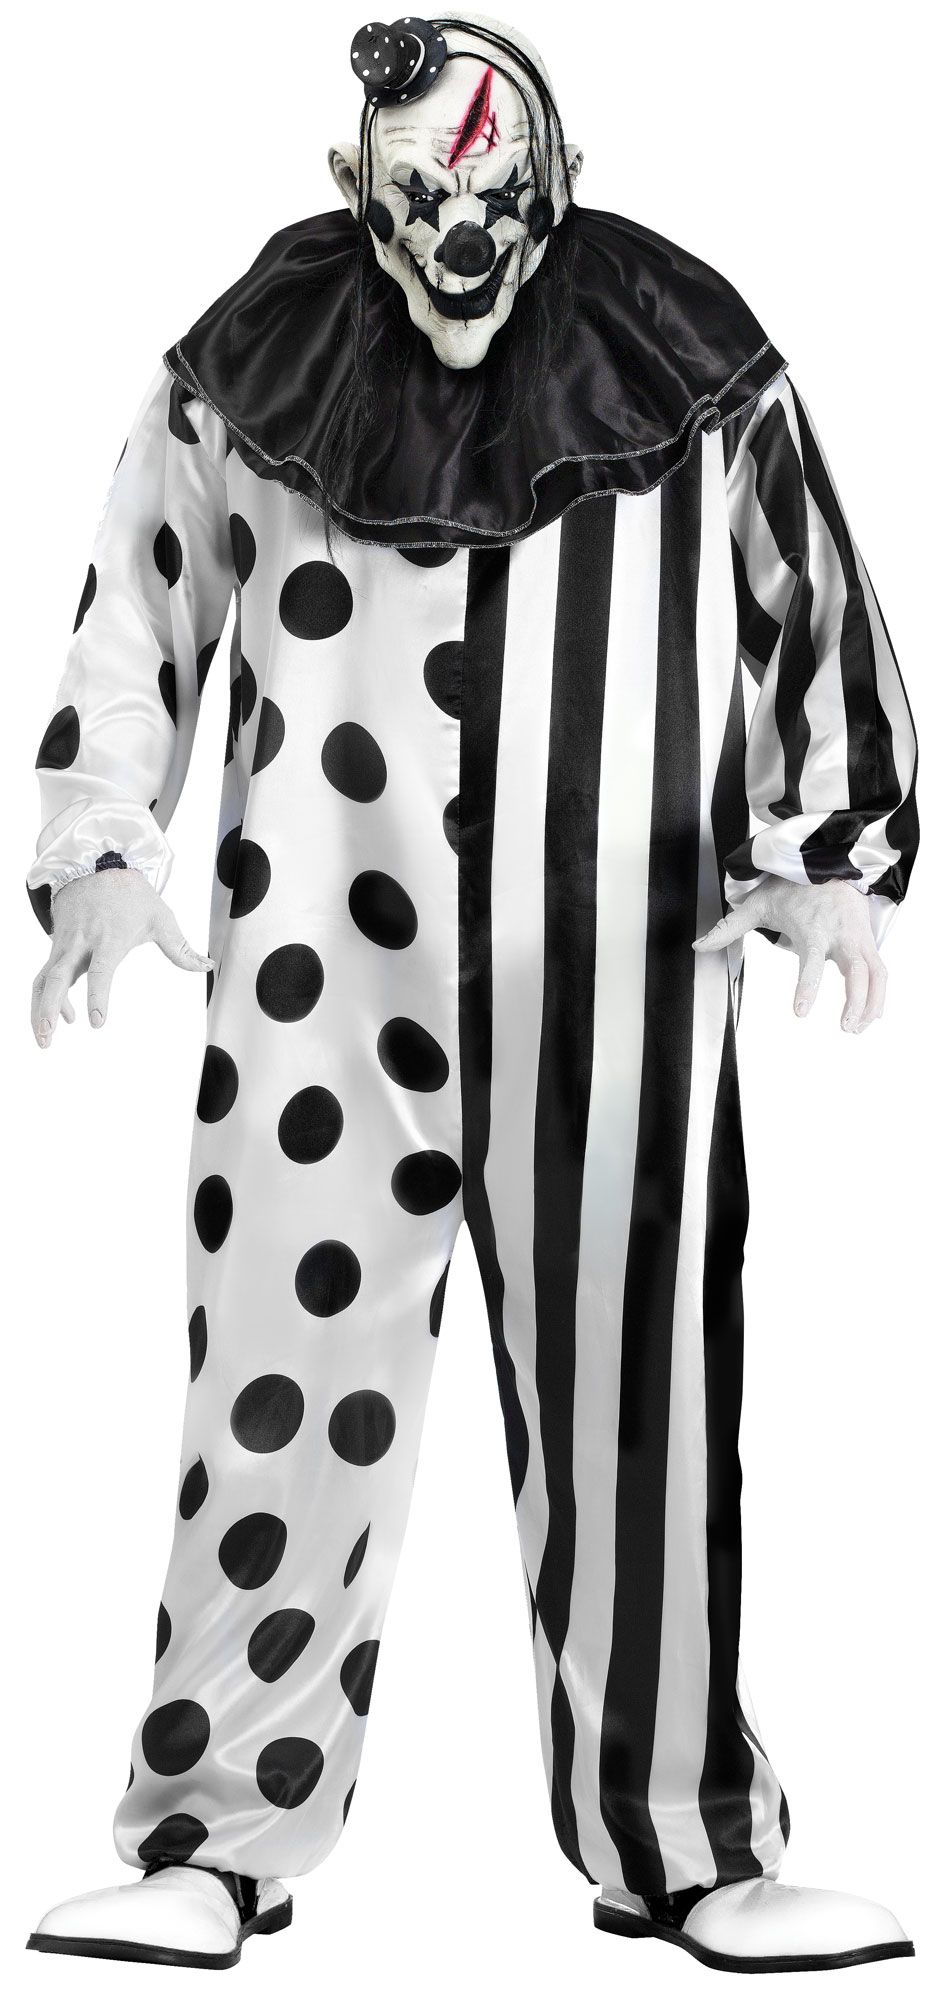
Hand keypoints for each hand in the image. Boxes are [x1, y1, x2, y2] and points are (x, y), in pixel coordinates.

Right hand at [32, 869, 211, 1048]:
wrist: (95, 867)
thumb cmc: (131, 895)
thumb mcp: (161, 917)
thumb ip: (181, 949)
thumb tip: (207, 966)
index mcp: (109, 939)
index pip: (100, 972)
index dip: (97, 997)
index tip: (97, 1021)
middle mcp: (81, 943)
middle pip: (57, 979)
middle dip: (48, 1009)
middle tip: (47, 1037)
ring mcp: (64, 946)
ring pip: (43, 980)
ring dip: (39, 1010)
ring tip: (43, 1038)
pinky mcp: (55, 947)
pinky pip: (44, 976)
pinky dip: (45, 998)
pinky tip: (62, 1018)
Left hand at [693, 877, 886, 1032]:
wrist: (826, 861)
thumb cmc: (791, 886)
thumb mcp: (756, 904)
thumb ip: (728, 928)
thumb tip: (698, 946)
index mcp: (812, 929)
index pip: (811, 962)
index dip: (807, 988)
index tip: (799, 1012)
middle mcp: (840, 935)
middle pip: (857, 971)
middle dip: (856, 1001)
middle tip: (845, 1027)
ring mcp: (858, 937)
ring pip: (876, 974)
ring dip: (872, 1003)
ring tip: (857, 1028)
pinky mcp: (869, 940)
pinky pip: (881, 970)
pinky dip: (879, 994)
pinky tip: (871, 1014)